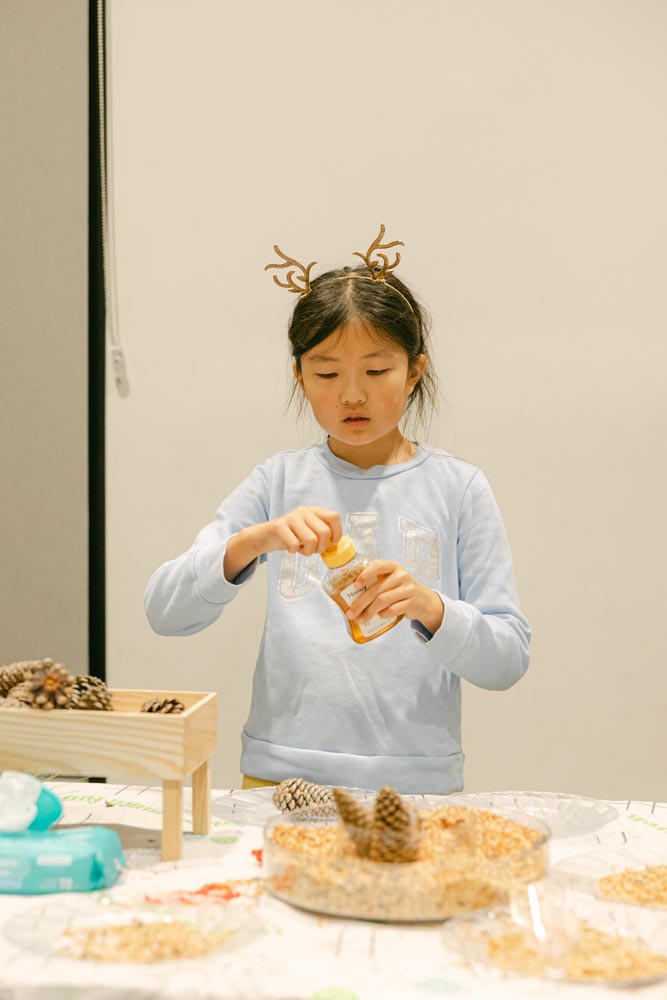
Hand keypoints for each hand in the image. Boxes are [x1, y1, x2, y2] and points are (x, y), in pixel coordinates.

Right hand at [224, 507, 341, 581]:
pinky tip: (290, 548)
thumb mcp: (309, 532)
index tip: (332, 544)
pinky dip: (294, 551)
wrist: (264, 536)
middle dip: (320, 548)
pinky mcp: (279, 526)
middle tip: (312, 550)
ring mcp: (291, 517)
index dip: (337, 533)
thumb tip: (337, 546)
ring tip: (301, 549)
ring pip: (311, 540)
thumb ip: (322, 535)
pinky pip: (294, 544)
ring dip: (307, 551)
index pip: (334, 517)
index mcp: (314, 511)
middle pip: (324, 532)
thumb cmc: (290, 536)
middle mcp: (304, 511)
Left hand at [346, 560, 444, 633]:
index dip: (365, 574)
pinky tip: (378, 617)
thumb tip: (352, 596)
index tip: (355, 586)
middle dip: (361, 603)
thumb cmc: (401, 590)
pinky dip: (383, 614)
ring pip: (383, 601)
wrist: (425, 600)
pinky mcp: (412, 602)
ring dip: (369, 612)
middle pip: (377, 589)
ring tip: (360, 619)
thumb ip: (377, 583)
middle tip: (351, 613)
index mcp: (394, 567)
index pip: (378, 566)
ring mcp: (408, 589)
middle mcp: (402, 575)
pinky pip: (393, 610)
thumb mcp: (392, 581)